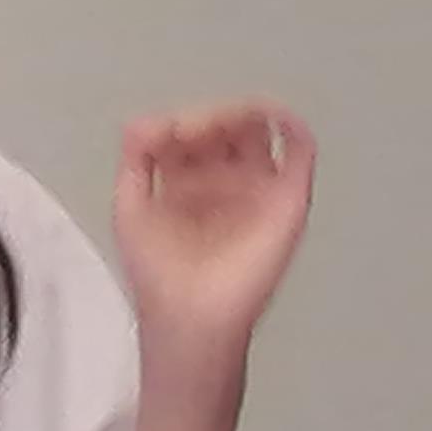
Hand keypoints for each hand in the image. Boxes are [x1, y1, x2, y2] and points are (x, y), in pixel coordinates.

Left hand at [111, 102, 315, 372]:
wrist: (191, 315)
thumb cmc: (161, 276)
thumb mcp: (130, 206)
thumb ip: (136, 158)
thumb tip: (148, 118)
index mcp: (187, 181)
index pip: (190, 132)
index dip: (179, 123)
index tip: (166, 132)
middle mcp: (225, 182)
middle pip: (226, 126)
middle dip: (210, 118)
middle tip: (192, 131)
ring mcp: (258, 189)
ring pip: (261, 132)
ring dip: (246, 115)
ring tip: (225, 124)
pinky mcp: (288, 201)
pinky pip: (301, 154)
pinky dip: (295, 129)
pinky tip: (276, 116)